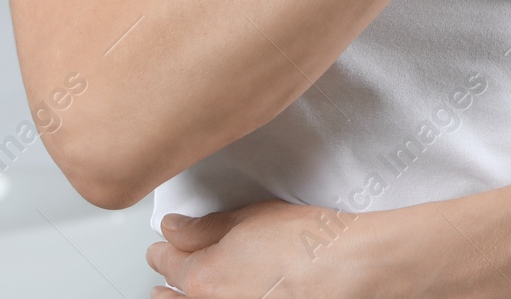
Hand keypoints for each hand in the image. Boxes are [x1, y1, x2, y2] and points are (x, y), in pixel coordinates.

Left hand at [146, 200, 393, 298]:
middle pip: (172, 297)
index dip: (163, 249)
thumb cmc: (309, 244)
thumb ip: (205, 227)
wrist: (348, 271)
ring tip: (174, 296)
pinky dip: (216, 298)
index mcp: (201, 278)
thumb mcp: (252, 218)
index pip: (167, 262)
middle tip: (163, 281)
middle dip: (166, 286)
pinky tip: (228, 292)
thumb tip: (175, 228)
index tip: (162, 244)